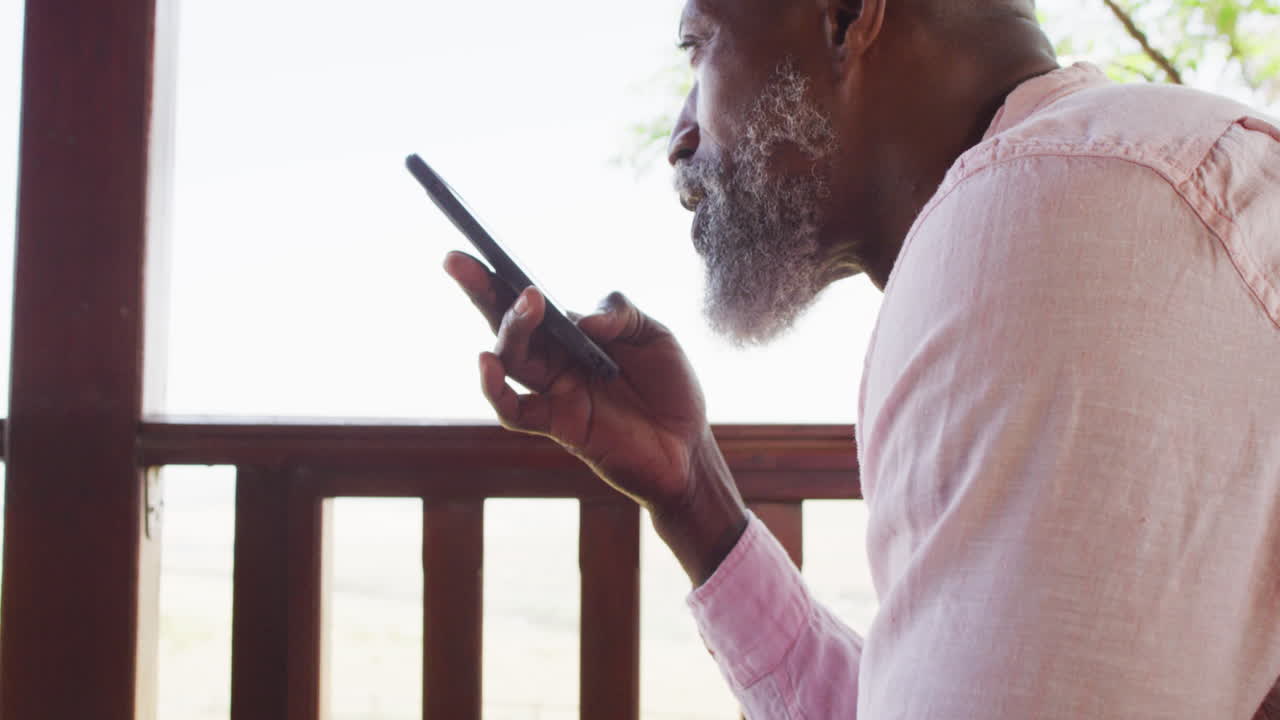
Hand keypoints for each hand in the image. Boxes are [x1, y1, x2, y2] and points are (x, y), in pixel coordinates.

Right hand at [444, 251, 746, 582]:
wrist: (689, 446)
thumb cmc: (670, 388)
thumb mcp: (655, 335)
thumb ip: (623, 314)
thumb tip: (584, 321)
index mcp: (573, 333)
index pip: (528, 301)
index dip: (497, 275)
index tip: (469, 246)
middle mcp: (556, 360)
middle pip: (507, 323)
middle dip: (480, 290)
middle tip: (457, 261)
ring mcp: (555, 392)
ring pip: (511, 358)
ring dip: (510, 329)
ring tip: (525, 305)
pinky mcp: (561, 426)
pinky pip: (516, 412)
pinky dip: (496, 390)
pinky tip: (488, 365)